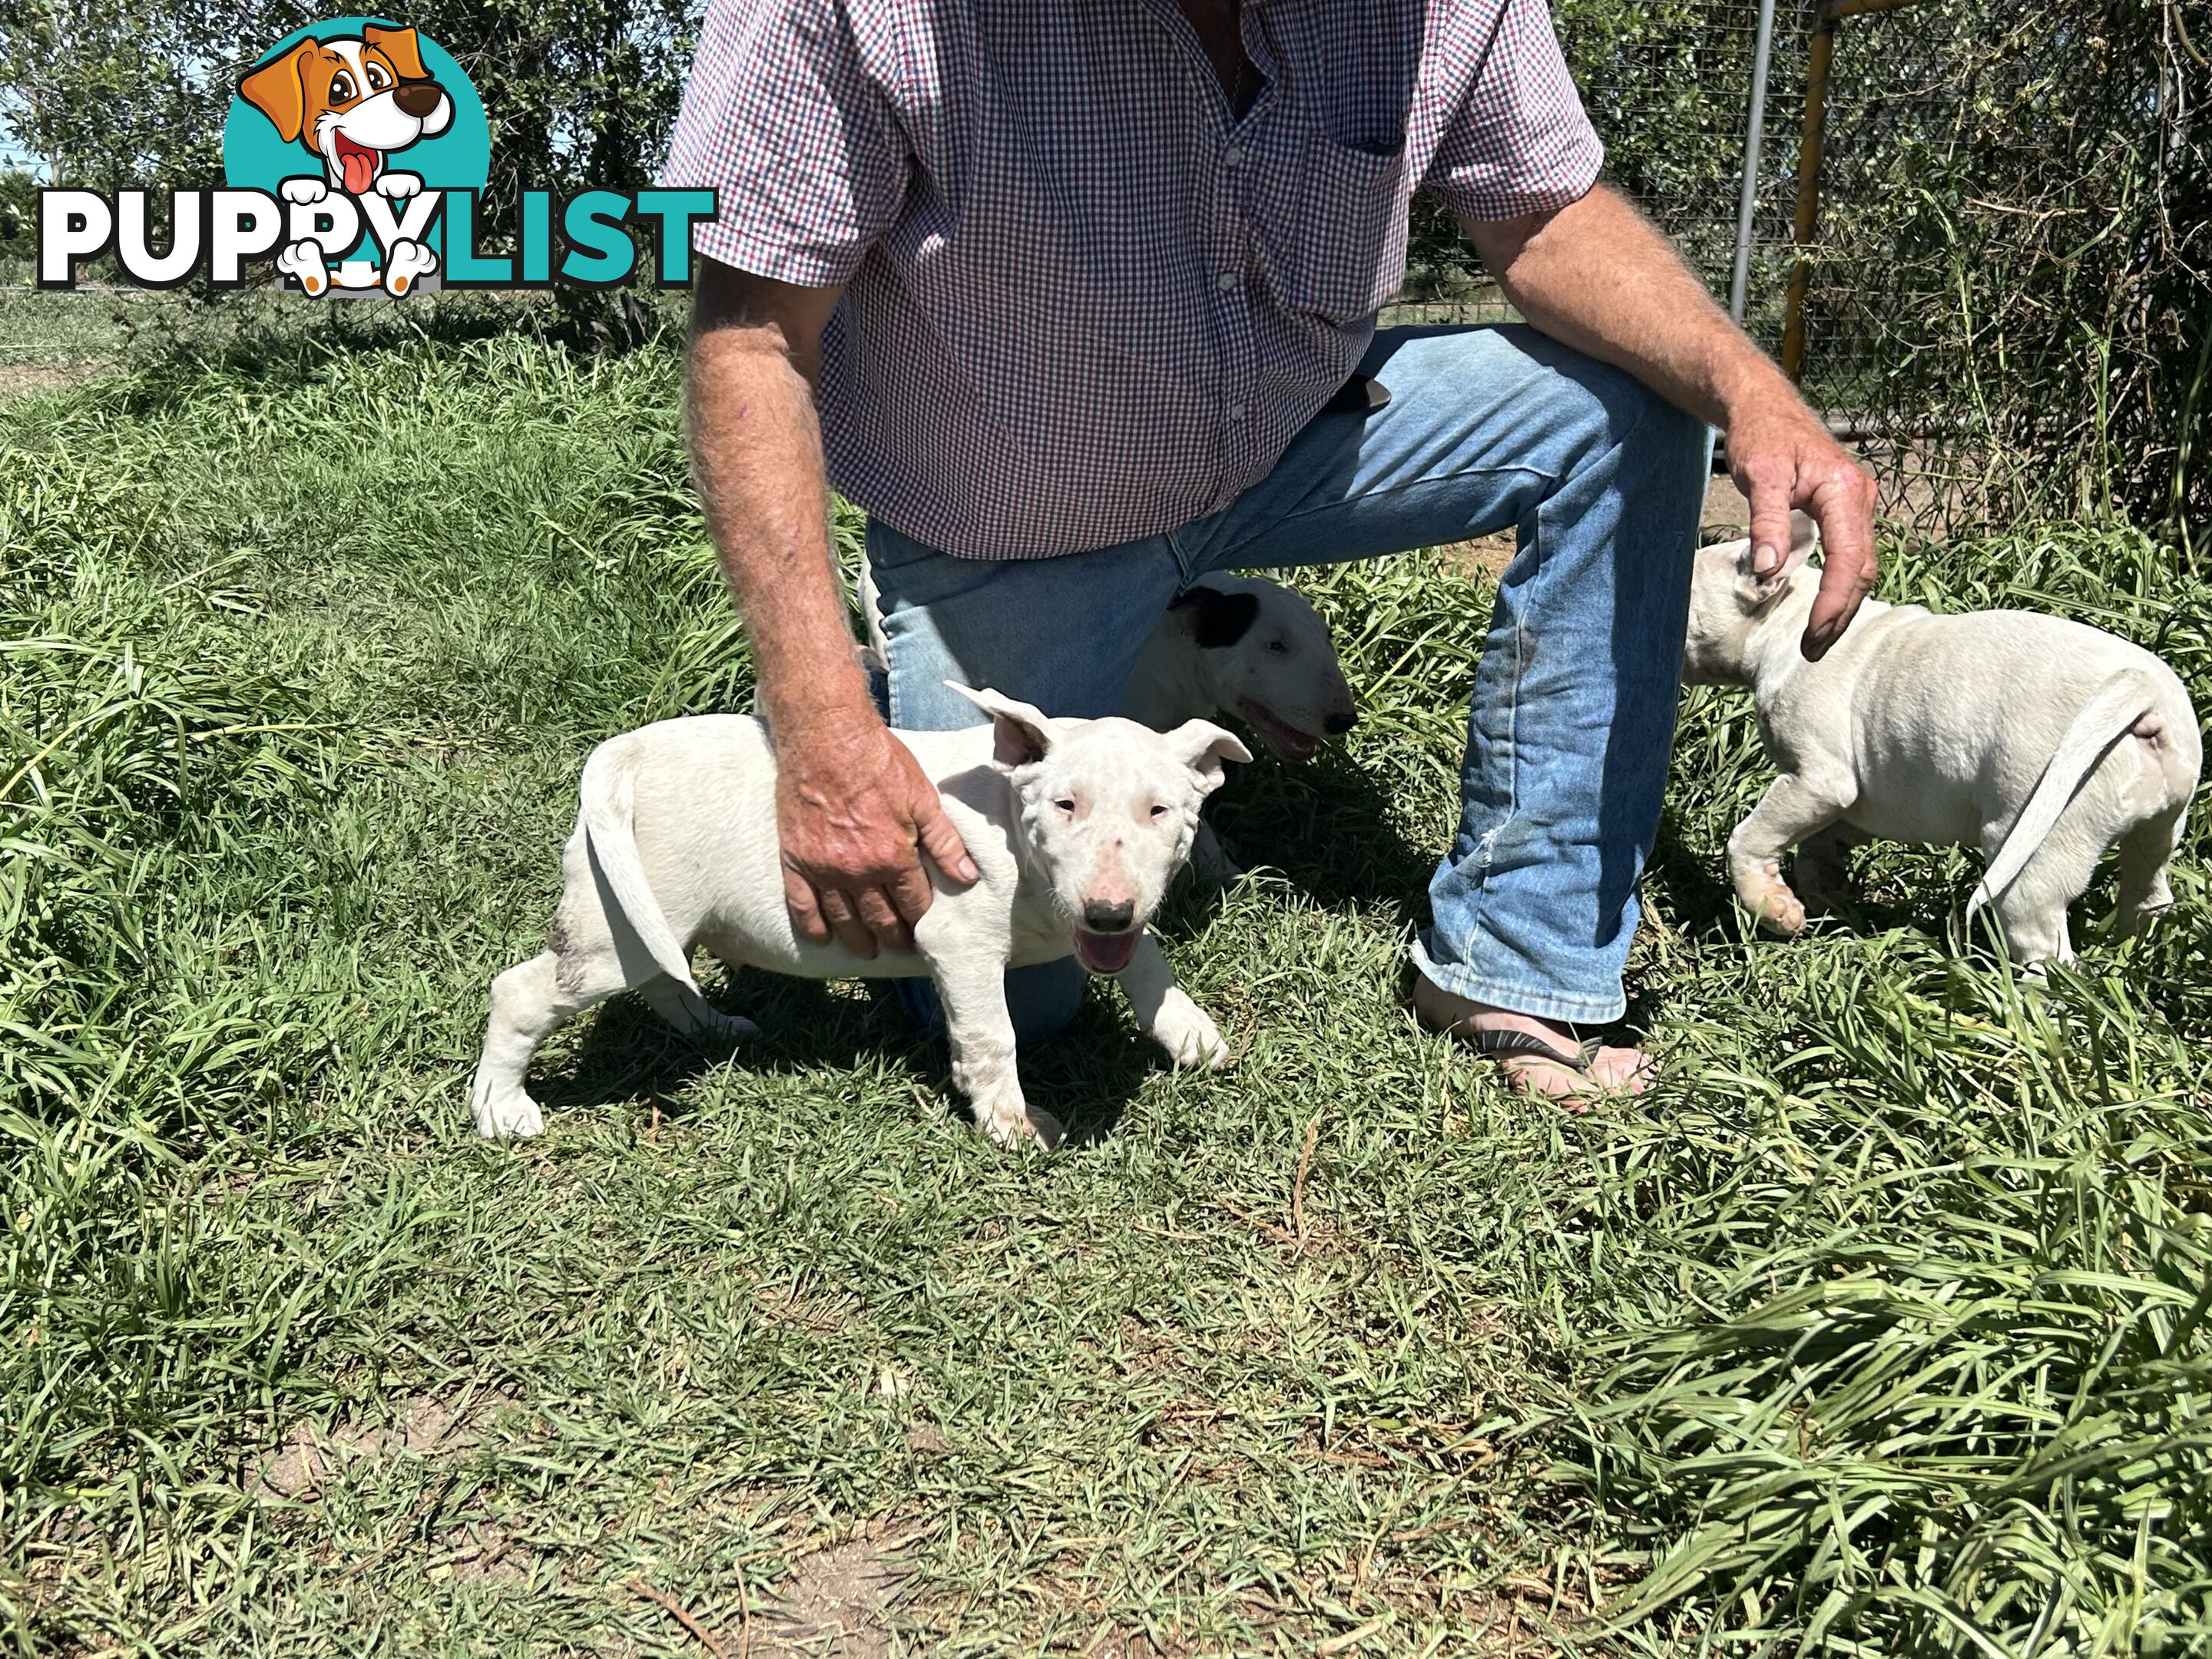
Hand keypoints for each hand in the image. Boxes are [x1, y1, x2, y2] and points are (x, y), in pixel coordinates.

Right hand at [774, 712, 979, 956]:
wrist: (825, 736)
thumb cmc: (878, 761)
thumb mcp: (923, 797)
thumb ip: (944, 841)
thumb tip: (967, 876)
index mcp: (893, 857)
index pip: (913, 904)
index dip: (921, 921)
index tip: (926, 933)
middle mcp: (857, 871)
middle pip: (879, 918)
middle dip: (893, 936)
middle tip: (900, 947)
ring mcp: (823, 869)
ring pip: (842, 918)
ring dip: (857, 939)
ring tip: (867, 951)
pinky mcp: (795, 859)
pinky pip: (802, 904)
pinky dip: (812, 926)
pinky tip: (822, 938)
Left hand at [1725, 392, 1879, 659]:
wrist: (1764, 407)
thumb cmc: (1762, 435)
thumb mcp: (1759, 476)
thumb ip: (1766, 522)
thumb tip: (1770, 571)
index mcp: (1845, 491)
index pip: (1848, 559)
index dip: (1833, 601)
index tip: (1813, 634)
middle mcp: (1861, 498)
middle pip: (1861, 568)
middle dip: (1840, 613)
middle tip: (1813, 651)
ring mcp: (1857, 504)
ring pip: (1860, 564)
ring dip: (1842, 604)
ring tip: (1818, 640)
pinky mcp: (1846, 509)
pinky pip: (1852, 554)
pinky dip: (1840, 585)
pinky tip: (1825, 609)